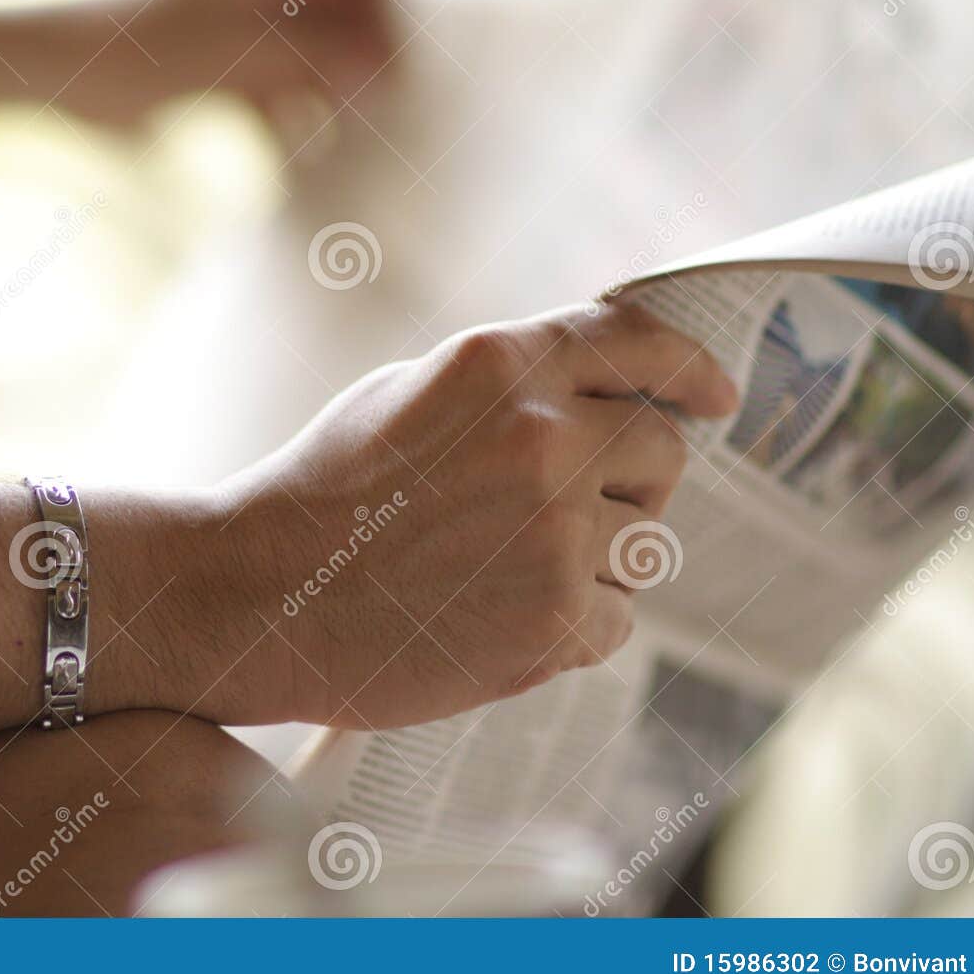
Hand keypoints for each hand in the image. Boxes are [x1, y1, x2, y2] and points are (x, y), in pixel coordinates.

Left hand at [51, 0, 392, 136]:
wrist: (54, 73)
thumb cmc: (135, 53)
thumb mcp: (236, 55)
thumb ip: (316, 55)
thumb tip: (388, 67)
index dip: (387, 9)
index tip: (392, 67)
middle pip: (344, 9)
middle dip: (361, 59)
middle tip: (374, 112)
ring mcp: (240, 19)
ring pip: (313, 51)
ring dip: (328, 94)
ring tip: (338, 141)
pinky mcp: (220, 61)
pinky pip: (276, 83)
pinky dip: (289, 115)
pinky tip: (294, 156)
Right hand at [202, 303, 738, 728]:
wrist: (257, 596)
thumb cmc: (321, 494)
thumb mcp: (407, 393)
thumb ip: (509, 383)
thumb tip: (597, 389)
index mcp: (502, 362)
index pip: (643, 346)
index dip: (691, 372)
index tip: (716, 398)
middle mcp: (543, 434)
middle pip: (662, 449)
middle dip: (627, 482)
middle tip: (560, 513)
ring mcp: (556, 529)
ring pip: (646, 542)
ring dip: (597, 559)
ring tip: (503, 572)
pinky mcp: (556, 618)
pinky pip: (616, 618)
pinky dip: (572, 627)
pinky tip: (497, 621)